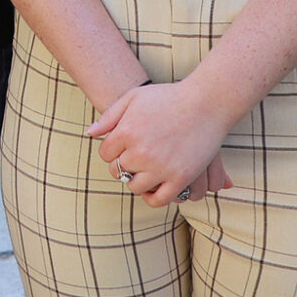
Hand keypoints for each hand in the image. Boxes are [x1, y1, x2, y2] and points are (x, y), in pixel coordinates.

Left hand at [88, 80, 236, 208]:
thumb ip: (109, 116)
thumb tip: (90, 134)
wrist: (206, 102)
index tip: (121, 147)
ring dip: (136, 181)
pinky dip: (153, 197)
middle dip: (122, 165)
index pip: (105, 153)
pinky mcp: (180, 178)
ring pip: (135, 187)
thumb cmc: (168, 97)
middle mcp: (140, 152)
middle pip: (118, 171)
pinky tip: (154, 187)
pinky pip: (159, 199)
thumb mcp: (133, 97)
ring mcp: (161, 167)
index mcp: (126, 132)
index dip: (112, 151)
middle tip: (133, 159)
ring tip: (144, 171)